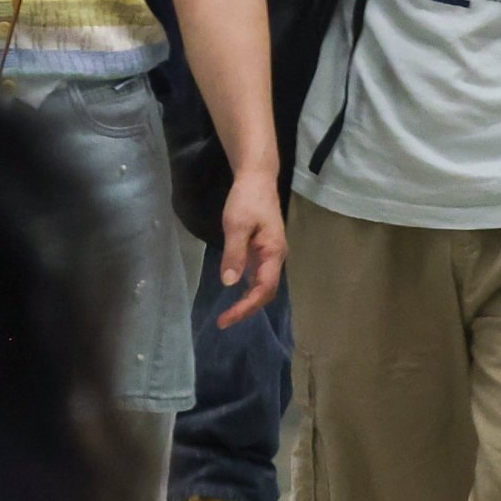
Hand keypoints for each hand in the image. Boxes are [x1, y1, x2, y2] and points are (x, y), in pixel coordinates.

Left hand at [209, 171, 288, 326]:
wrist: (257, 179)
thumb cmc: (247, 200)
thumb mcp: (237, 225)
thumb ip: (235, 253)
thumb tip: (230, 282)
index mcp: (274, 253)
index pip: (263, 290)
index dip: (246, 307)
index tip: (227, 319)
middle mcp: (276, 257)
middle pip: (266, 292)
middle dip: (247, 309)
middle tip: (224, 321)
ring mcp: (270, 254)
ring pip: (263, 285)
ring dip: (248, 301)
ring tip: (229, 314)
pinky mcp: (263, 249)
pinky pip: (258, 275)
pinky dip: (247, 288)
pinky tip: (235, 292)